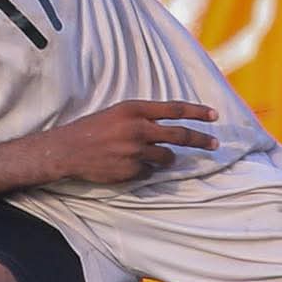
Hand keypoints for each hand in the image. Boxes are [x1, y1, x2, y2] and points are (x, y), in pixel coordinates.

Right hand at [50, 100, 217, 183]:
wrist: (66, 150)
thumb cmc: (91, 129)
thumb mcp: (118, 113)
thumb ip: (143, 117)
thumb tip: (170, 124)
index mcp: (134, 109)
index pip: (174, 109)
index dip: (197, 112)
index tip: (215, 115)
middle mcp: (137, 129)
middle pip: (179, 135)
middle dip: (201, 140)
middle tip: (215, 144)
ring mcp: (134, 151)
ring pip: (166, 157)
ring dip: (166, 158)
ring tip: (153, 157)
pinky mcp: (130, 170)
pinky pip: (148, 172)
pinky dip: (144, 170)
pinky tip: (126, 165)